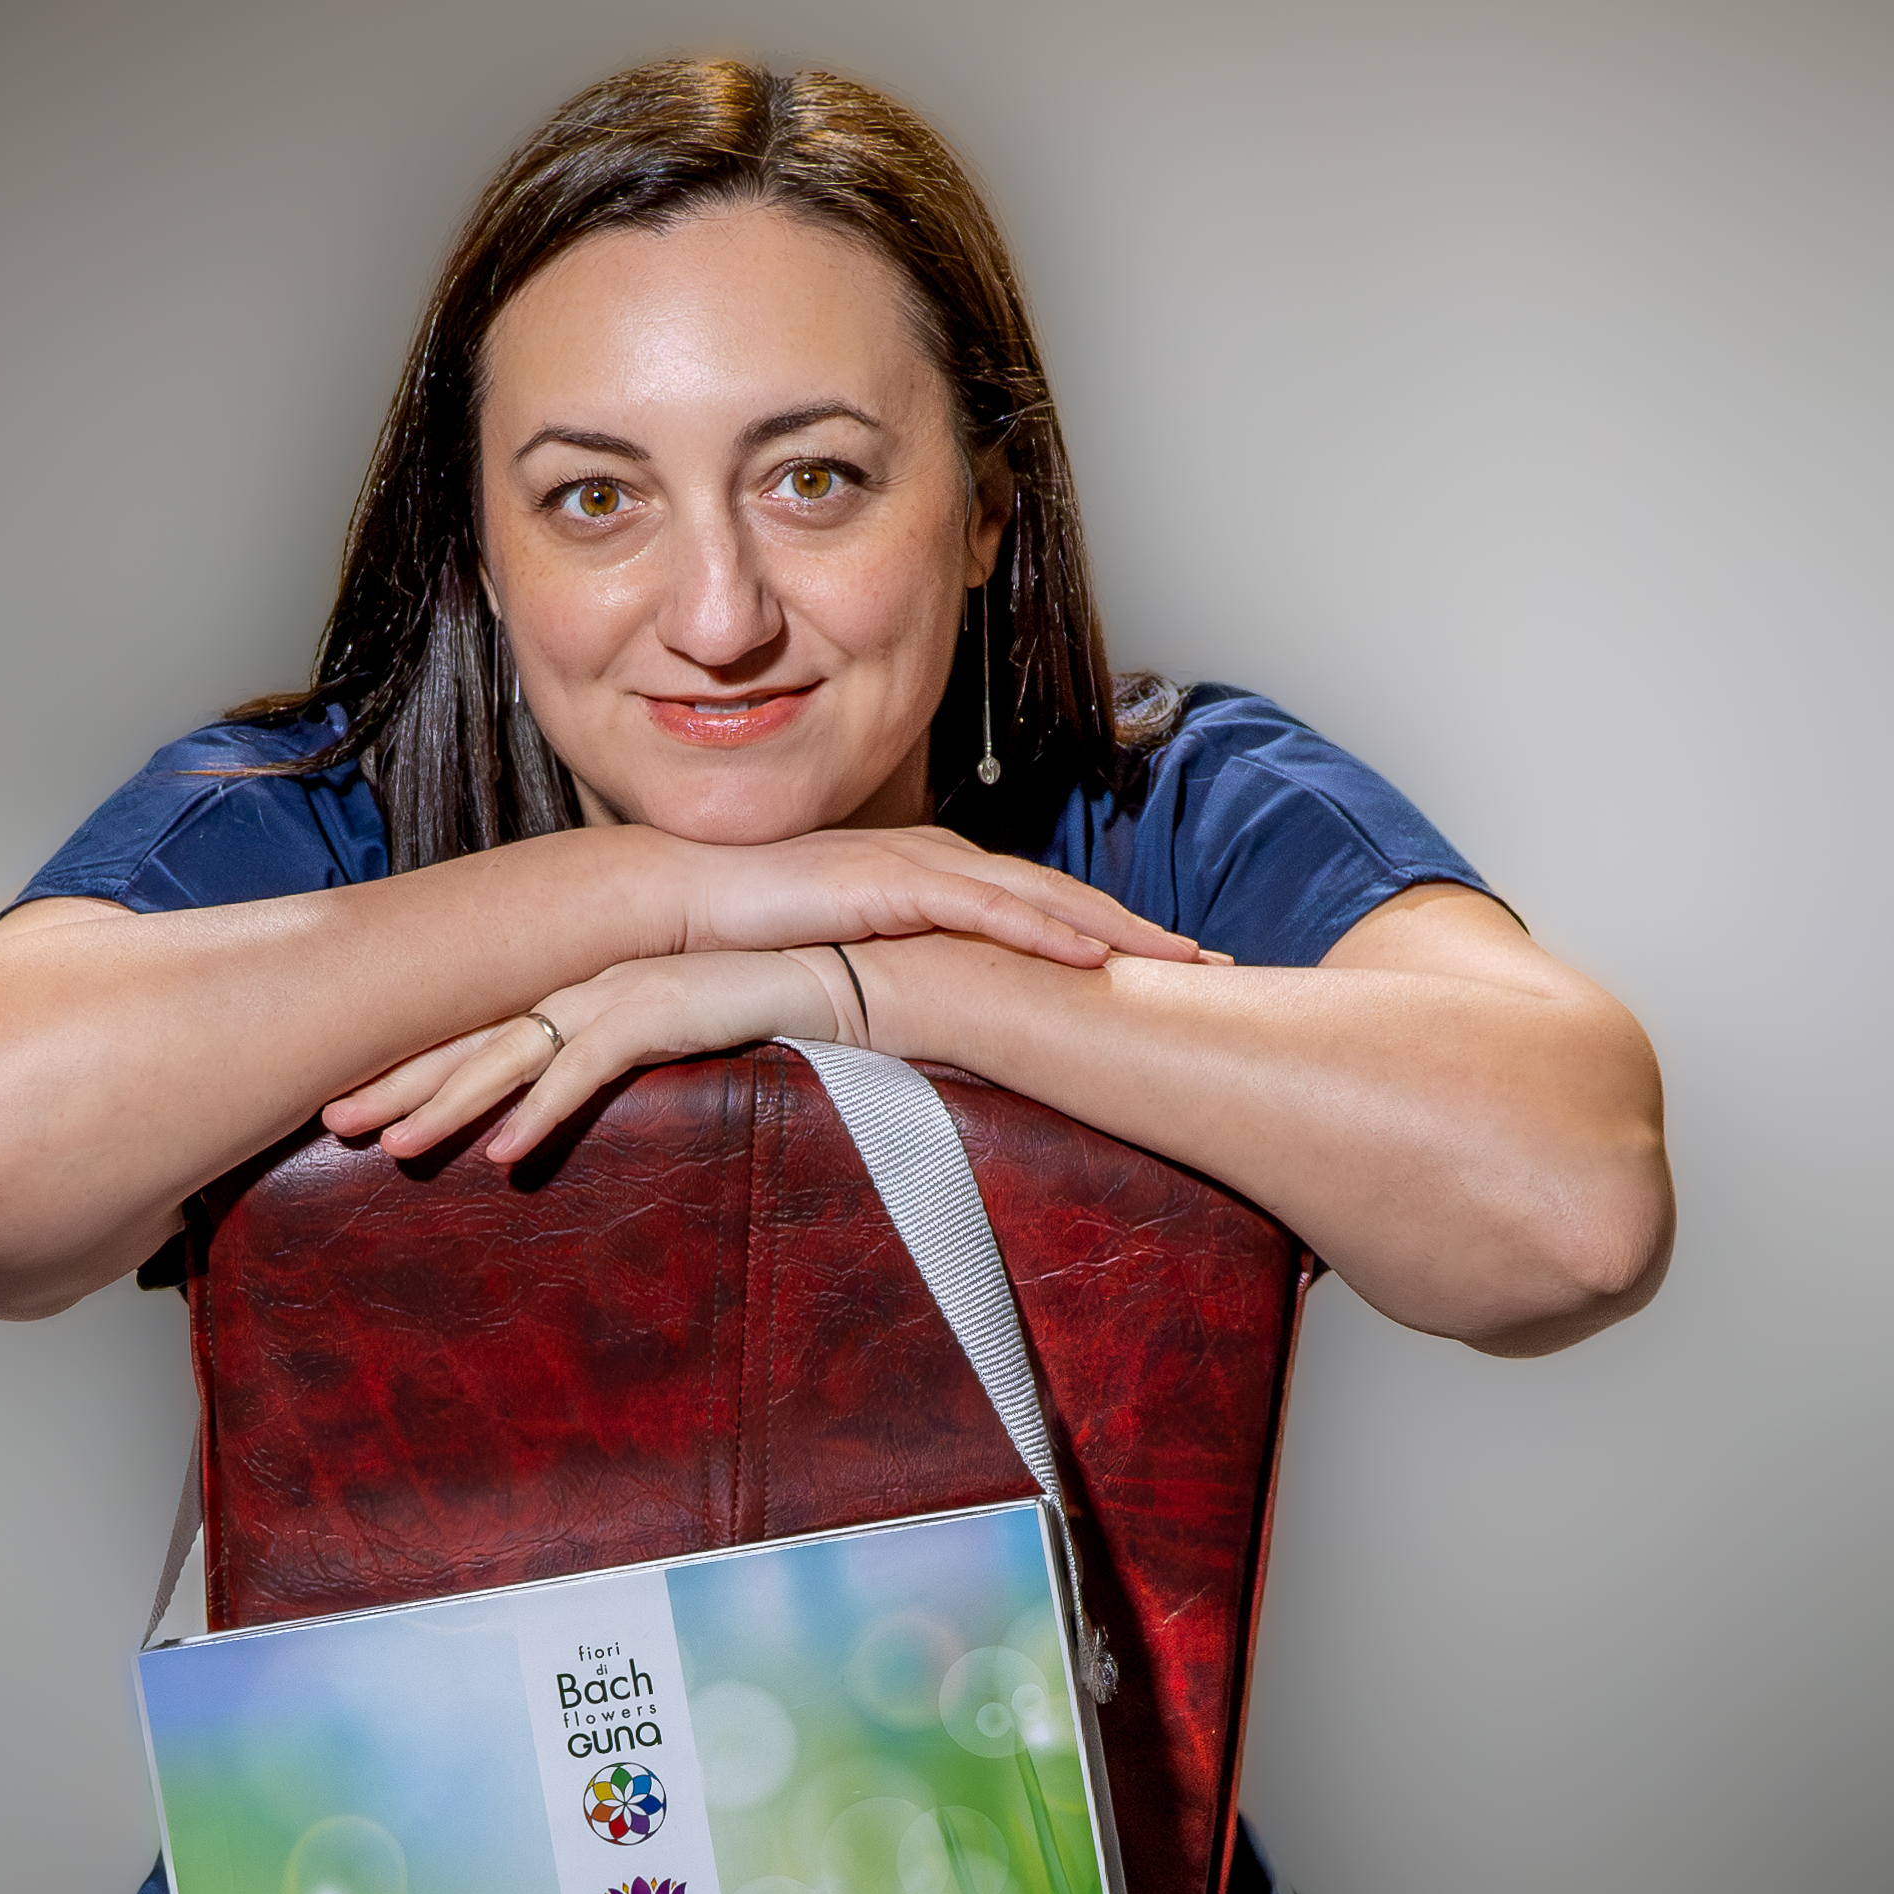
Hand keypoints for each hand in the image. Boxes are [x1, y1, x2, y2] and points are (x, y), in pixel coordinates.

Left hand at [325, 947, 860, 1163]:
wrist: (852, 977)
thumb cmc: (769, 1021)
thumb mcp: (675, 1051)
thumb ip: (623, 1076)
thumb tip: (568, 1129)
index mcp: (585, 995)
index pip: (482, 1034)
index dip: (415, 1070)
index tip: (356, 1106)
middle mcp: (589, 986)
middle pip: (474, 1038)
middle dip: (399, 1082)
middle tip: (330, 1120)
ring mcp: (622, 992)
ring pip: (513, 1053)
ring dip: (448, 1103)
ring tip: (390, 1149)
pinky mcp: (663, 1008)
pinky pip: (587, 1068)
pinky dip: (541, 1110)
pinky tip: (502, 1155)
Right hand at [639, 827, 1198, 968]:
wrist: (676, 902)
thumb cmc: (751, 934)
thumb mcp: (849, 961)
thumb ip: (900, 980)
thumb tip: (939, 1032)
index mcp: (934, 878)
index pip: (1043, 907)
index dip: (1114, 936)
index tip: (1176, 971)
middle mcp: (938, 861)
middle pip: (1063, 896)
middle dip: (1142, 930)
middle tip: (1218, 964)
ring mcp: (916, 865)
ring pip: (1041, 898)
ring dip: (1117, 930)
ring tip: (1182, 961)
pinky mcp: (886, 883)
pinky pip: (982, 908)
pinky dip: (1043, 930)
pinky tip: (1094, 958)